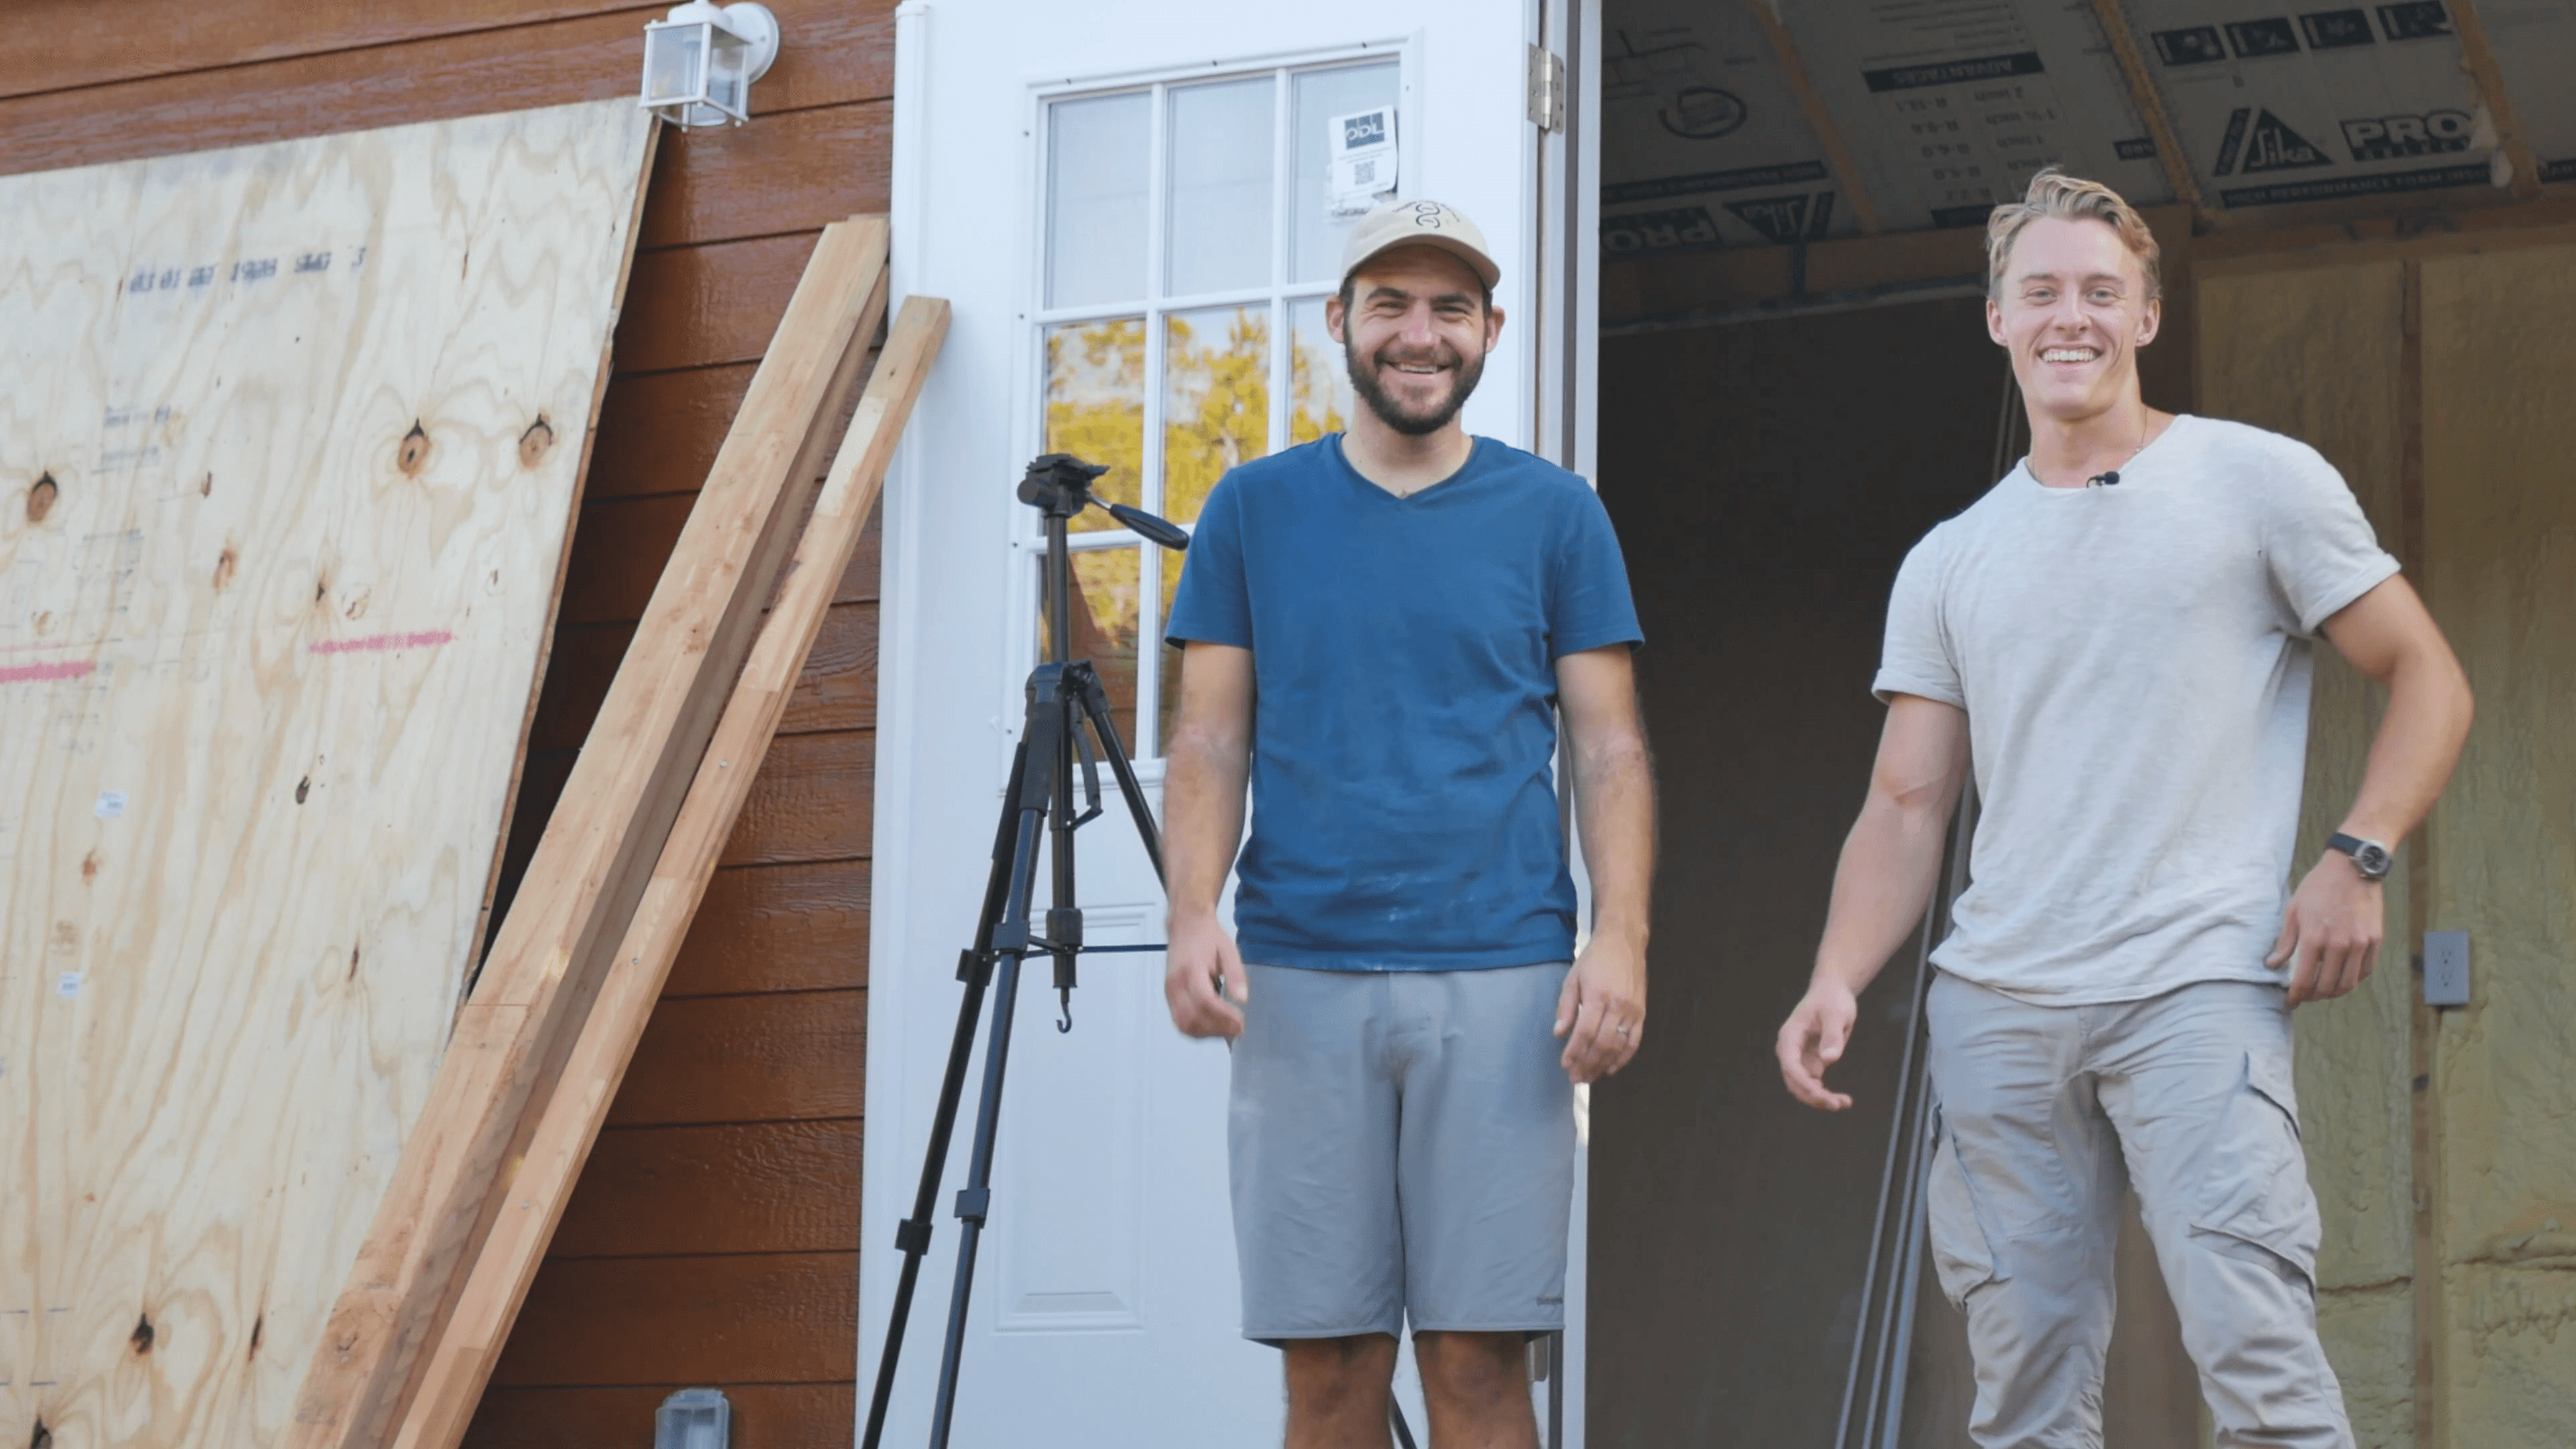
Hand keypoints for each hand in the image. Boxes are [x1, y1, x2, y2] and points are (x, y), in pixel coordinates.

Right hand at [1163, 910, 1246, 1037]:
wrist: (1186, 925)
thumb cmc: (1206, 936)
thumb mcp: (1228, 950)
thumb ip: (1236, 975)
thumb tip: (1242, 999)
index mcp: (1190, 969)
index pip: (1205, 1001)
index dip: (1223, 1016)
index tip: (1240, 1022)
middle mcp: (1176, 983)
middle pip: (1192, 1017)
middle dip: (1216, 1029)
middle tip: (1237, 1029)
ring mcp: (1170, 991)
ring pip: (1184, 1024)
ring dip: (1206, 1033)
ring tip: (1226, 1029)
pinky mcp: (1169, 996)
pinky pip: (1180, 1020)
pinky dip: (1196, 1029)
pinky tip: (1212, 1026)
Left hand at [1554, 933, 1645, 1084]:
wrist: (1624, 942)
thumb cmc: (1595, 959)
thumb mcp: (1573, 978)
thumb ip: (1566, 1007)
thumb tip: (1559, 1032)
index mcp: (1598, 995)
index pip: (1584, 1032)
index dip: (1574, 1052)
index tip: (1565, 1064)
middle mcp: (1618, 1005)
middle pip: (1601, 1044)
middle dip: (1587, 1064)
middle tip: (1576, 1078)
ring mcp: (1632, 1011)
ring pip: (1618, 1046)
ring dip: (1603, 1065)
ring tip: (1590, 1077)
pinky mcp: (1641, 1013)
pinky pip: (1634, 1041)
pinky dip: (1623, 1058)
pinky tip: (1611, 1068)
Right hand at [1777, 982, 1858, 1110]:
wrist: (1832, 992)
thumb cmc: (1832, 999)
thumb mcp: (1835, 1014)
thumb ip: (1832, 1036)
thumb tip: (1829, 1059)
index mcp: (1790, 1035)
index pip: (1790, 1063)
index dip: (1802, 1081)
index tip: (1819, 1093)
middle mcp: (1790, 1049)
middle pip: (1794, 1080)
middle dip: (1812, 1095)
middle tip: (1835, 1104)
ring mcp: (1800, 1057)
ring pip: (1803, 1086)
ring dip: (1819, 1098)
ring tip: (1843, 1103)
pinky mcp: (1811, 1062)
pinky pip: (1814, 1084)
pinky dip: (1825, 1094)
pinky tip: (1842, 1100)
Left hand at [2268, 850, 2384, 1004]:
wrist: (2352, 867)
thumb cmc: (2318, 887)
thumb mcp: (2294, 910)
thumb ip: (2286, 941)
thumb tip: (2273, 965)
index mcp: (2314, 938)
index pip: (2303, 979)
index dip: (2296, 995)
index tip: (2291, 1001)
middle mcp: (2339, 944)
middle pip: (2327, 986)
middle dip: (2314, 996)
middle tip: (2306, 996)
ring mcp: (2360, 943)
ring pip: (2348, 983)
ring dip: (2334, 992)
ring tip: (2324, 990)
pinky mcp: (2376, 939)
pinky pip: (2366, 970)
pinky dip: (2354, 979)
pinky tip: (2343, 977)